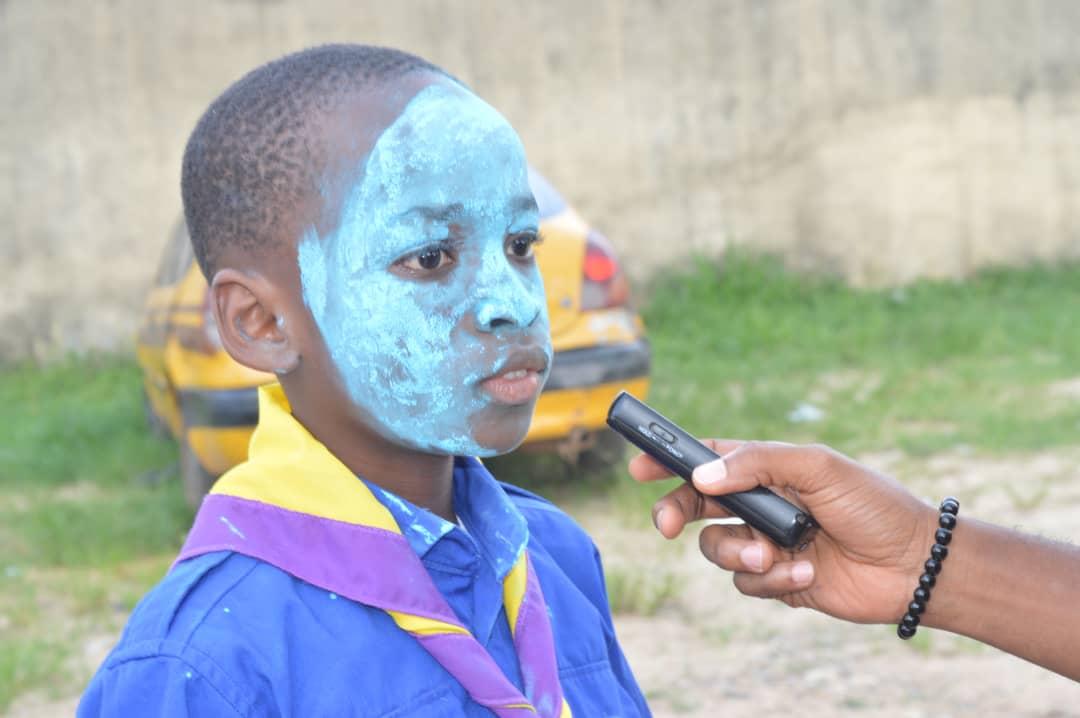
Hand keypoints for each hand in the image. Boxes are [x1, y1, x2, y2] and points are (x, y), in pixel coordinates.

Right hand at [628, 441, 936, 623]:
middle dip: (676, 513)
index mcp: (767, 468)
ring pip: (717, 549)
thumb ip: (757, 463)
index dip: (669, 461)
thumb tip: (701, 476)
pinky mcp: (777, 581)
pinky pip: (746, 582)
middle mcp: (760, 504)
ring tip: (774, 553)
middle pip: (696, 505)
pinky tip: (804, 574)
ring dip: (738, 551)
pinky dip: (771, 580)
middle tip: (666, 525)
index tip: (638, 466)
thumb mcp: (816, 466)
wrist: (912, 565)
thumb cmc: (872, 504)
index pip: (707, 459)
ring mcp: (766, 542)